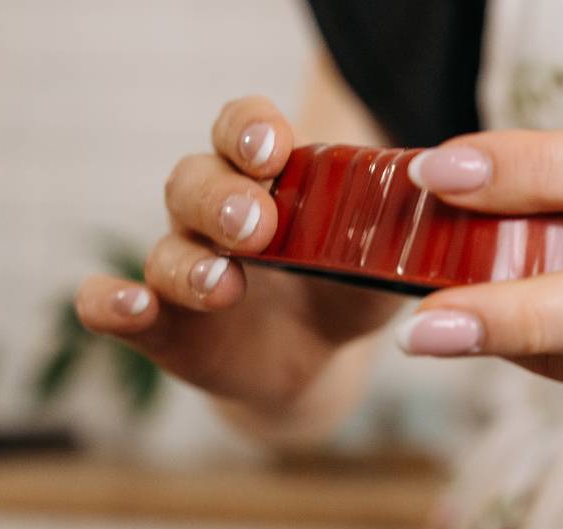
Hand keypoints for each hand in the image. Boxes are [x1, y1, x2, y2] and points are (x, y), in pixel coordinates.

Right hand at [76, 96, 397, 434]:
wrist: (311, 362)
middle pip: (194, 182)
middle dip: (222, 198)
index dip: (250, 131)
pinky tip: (127, 304)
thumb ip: (405, 234)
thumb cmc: (344, 293)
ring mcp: (183, 270)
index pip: (243, 132)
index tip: (274, 148)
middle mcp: (213, 216)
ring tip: (223, 282)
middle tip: (258, 225)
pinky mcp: (165, 329)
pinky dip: (110, 305)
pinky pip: (115, 311)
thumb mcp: (384, 264)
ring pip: (164, 249)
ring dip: (189, 263)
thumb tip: (453, 198)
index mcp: (265, 183)